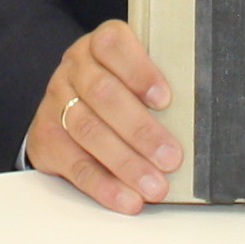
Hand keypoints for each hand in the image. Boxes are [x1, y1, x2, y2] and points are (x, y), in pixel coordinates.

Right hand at [31, 22, 178, 213]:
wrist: (69, 105)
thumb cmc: (120, 89)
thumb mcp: (136, 75)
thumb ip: (158, 88)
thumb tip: (198, 118)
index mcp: (99, 45)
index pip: (113, 45)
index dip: (140, 71)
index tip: (165, 100)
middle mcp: (74, 68)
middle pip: (104, 94)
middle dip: (141, 130)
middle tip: (171, 158)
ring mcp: (55, 102)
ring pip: (88, 131)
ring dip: (125, 163)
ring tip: (154, 186)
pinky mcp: (46, 138)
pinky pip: (75, 164)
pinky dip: (104, 185)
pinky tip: (127, 198)